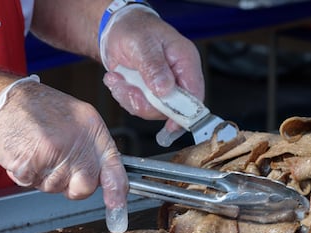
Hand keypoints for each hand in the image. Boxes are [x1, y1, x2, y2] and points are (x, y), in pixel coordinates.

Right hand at [0, 79, 128, 232]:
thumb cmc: (32, 108)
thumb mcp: (72, 118)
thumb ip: (88, 146)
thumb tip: (98, 176)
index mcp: (91, 127)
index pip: (113, 165)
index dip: (117, 191)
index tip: (117, 208)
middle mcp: (77, 140)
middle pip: (85, 186)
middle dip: (69, 186)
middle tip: (53, 167)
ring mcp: (55, 153)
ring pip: (54, 188)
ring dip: (41, 177)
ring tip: (33, 151)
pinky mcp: (32, 162)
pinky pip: (30, 183)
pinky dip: (23, 174)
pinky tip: (21, 153)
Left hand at [100, 8, 203, 135]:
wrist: (116, 31)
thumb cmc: (135, 29)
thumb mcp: (143, 44)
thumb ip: (154, 67)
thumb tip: (165, 89)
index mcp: (185, 61)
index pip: (194, 94)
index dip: (186, 113)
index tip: (171, 125)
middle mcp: (176, 77)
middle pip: (171, 108)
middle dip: (145, 103)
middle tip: (128, 89)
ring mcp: (162, 87)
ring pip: (151, 110)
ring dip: (130, 98)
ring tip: (118, 80)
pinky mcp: (147, 94)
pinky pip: (138, 106)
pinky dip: (124, 97)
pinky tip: (117, 80)